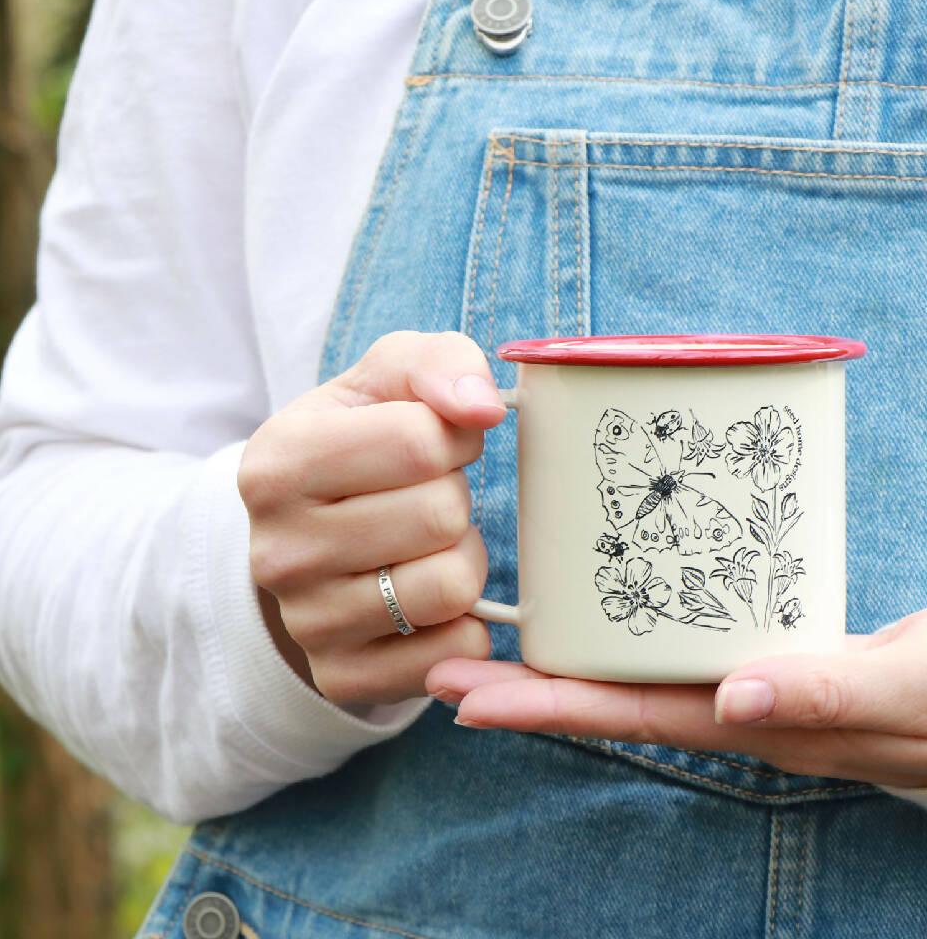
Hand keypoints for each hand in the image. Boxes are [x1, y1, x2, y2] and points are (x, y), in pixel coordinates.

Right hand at [238, 331, 504, 705]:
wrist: (302, 533)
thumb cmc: (356, 440)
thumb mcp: (382, 380)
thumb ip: (437, 363)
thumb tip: (484, 406)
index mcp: (277, 464)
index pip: (419, 441)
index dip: (453, 436)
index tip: (435, 441)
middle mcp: (279, 550)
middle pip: (441, 515)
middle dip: (453, 496)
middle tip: (424, 495)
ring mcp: (306, 622)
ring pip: (451, 585)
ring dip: (463, 556)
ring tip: (427, 542)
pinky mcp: (342, 676)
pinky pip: (455, 649)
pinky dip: (464, 619)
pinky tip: (429, 592)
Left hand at [426, 611, 926, 786]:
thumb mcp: (902, 690)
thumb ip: (827, 695)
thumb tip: (732, 700)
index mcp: (751, 722)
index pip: (628, 716)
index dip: (544, 708)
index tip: (465, 698)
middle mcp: (729, 706)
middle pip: (607, 697)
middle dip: (523, 686)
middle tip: (443, 660)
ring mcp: (738, 680)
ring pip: (631, 670)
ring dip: (561, 654)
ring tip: (494, 630)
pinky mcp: (755, 648)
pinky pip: (667, 643)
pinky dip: (618, 626)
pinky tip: (596, 601)